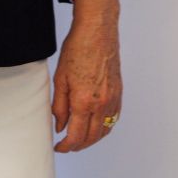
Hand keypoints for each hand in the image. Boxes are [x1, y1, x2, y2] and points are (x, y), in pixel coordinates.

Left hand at [52, 0, 121, 152]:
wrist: (98, 30)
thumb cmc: (77, 49)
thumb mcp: (60, 79)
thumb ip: (59, 106)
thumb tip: (60, 126)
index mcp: (84, 101)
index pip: (76, 136)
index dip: (66, 146)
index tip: (59, 146)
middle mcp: (101, 103)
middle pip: (92, 138)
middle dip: (78, 146)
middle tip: (67, 145)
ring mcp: (112, 98)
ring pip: (105, 130)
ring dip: (92, 139)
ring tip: (79, 138)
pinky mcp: (119, 92)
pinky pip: (113, 118)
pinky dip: (104, 128)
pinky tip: (95, 126)